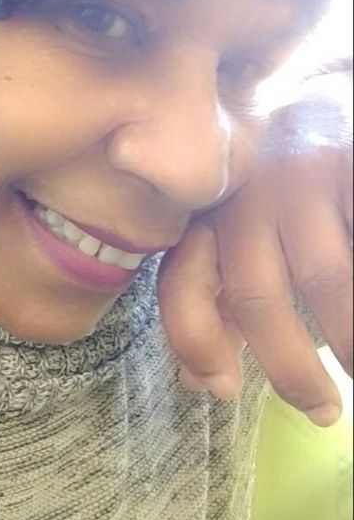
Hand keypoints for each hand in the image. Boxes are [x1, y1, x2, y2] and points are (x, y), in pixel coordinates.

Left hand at [158, 73, 352, 426]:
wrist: (323, 110)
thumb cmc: (280, 192)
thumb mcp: (240, 240)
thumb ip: (219, 299)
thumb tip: (198, 379)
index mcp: (210, 215)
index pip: (183, 279)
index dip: (193, 340)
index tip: (223, 389)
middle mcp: (246, 195)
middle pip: (257, 293)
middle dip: (289, 366)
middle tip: (321, 410)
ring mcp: (303, 176)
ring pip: (329, 278)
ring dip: (348, 340)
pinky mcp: (348, 165)